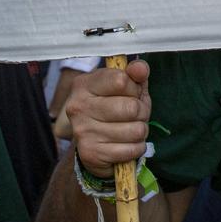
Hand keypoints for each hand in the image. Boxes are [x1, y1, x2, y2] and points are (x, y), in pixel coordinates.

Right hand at [67, 59, 152, 177]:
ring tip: (130, 130)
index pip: (121, 80)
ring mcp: (82, 131)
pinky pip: (131, 149)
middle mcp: (78, 106)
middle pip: (130, 107)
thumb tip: (140, 68)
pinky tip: (126, 145)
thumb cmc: (114, 111)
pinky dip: (136, 148)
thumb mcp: (126, 89)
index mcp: (84, 84)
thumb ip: (135, 75)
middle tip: (134, 116)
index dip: (134, 88)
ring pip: (135, 130)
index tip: (131, 94)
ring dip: (140, 132)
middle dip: (141, 113)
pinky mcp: (91, 153)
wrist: (95, 147)